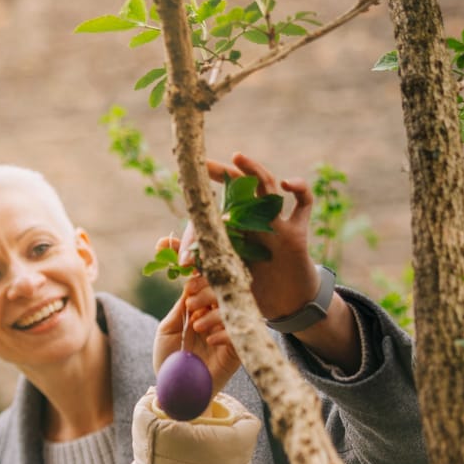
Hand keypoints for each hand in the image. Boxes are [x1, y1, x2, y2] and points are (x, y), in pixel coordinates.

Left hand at [152, 246, 240, 394]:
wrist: (176, 391)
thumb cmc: (170, 360)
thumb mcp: (168, 328)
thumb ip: (180, 305)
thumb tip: (189, 279)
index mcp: (202, 306)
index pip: (205, 281)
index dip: (199, 271)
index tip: (188, 269)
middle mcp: (219, 313)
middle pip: (223, 287)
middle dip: (206, 291)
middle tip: (192, 306)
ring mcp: (231, 330)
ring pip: (233, 307)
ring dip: (214, 314)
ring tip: (197, 327)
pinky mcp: (241, 349)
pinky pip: (240, 331)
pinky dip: (224, 333)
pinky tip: (210, 341)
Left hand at [184, 152, 361, 371]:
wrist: (288, 306)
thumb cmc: (255, 288)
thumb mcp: (222, 271)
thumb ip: (195, 255)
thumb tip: (160, 243)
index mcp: (239, 227)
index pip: (222, 198)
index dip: (209, 184)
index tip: (188, 171)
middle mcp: (257, 220)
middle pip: (244, 186)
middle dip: (225, 172)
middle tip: (205, 162)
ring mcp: (278, 224)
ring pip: (269, 188)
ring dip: (255, 170)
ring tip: (237, 157)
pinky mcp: (297, 234)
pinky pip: (304, 204)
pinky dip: (299, 188)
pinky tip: (286, 182)